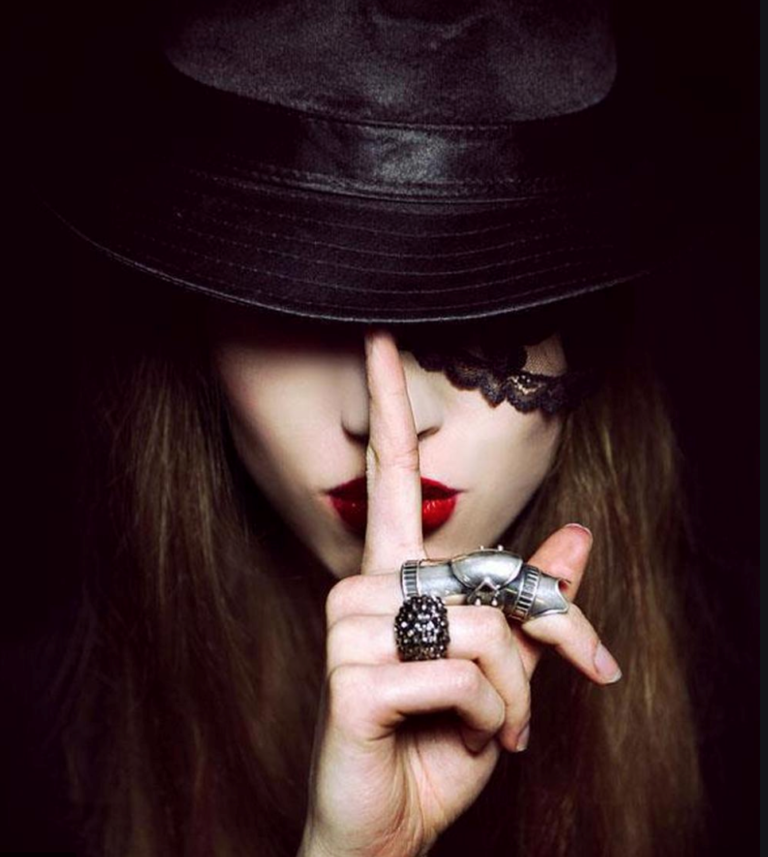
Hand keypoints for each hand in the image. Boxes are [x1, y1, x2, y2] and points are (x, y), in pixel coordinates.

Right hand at [298, 330, 620, 856]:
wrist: (388, 831)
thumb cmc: (439, 744)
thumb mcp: (503, 672)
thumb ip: (531, 604)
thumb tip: (578, 537)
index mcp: (392, 578)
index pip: (387, 475)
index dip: (388, 405)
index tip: (378, 338)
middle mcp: (360, 589)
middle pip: (485, 576)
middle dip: (544, 639)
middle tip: (555, 690)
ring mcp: (347, 632)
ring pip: (479, 625)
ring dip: (513, 690)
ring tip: (492, 724)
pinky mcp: (348, 681)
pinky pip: (458, 672)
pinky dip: (490, 715)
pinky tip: (462, 737)